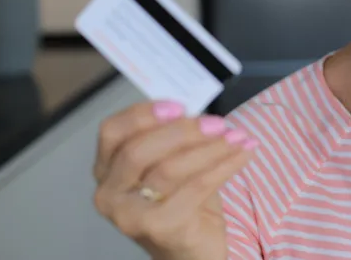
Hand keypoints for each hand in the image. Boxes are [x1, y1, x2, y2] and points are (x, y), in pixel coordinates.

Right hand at [92, 101, 257, 259]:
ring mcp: (130, 215)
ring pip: (169, 169)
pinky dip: (225, 166)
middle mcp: (109, 193)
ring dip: (211, 147)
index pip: (112, 132)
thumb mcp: (171, 162)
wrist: (192, 249)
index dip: (143, 114)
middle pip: (138, 150)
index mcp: (107, 168)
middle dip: (182, 131)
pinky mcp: (159, 228)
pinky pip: (196, 188)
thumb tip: (198, 111)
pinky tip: (244, 154)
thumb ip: (174, 137)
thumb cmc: (181, 200)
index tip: (180, 105)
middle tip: (218, 123)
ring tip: (238, 136)